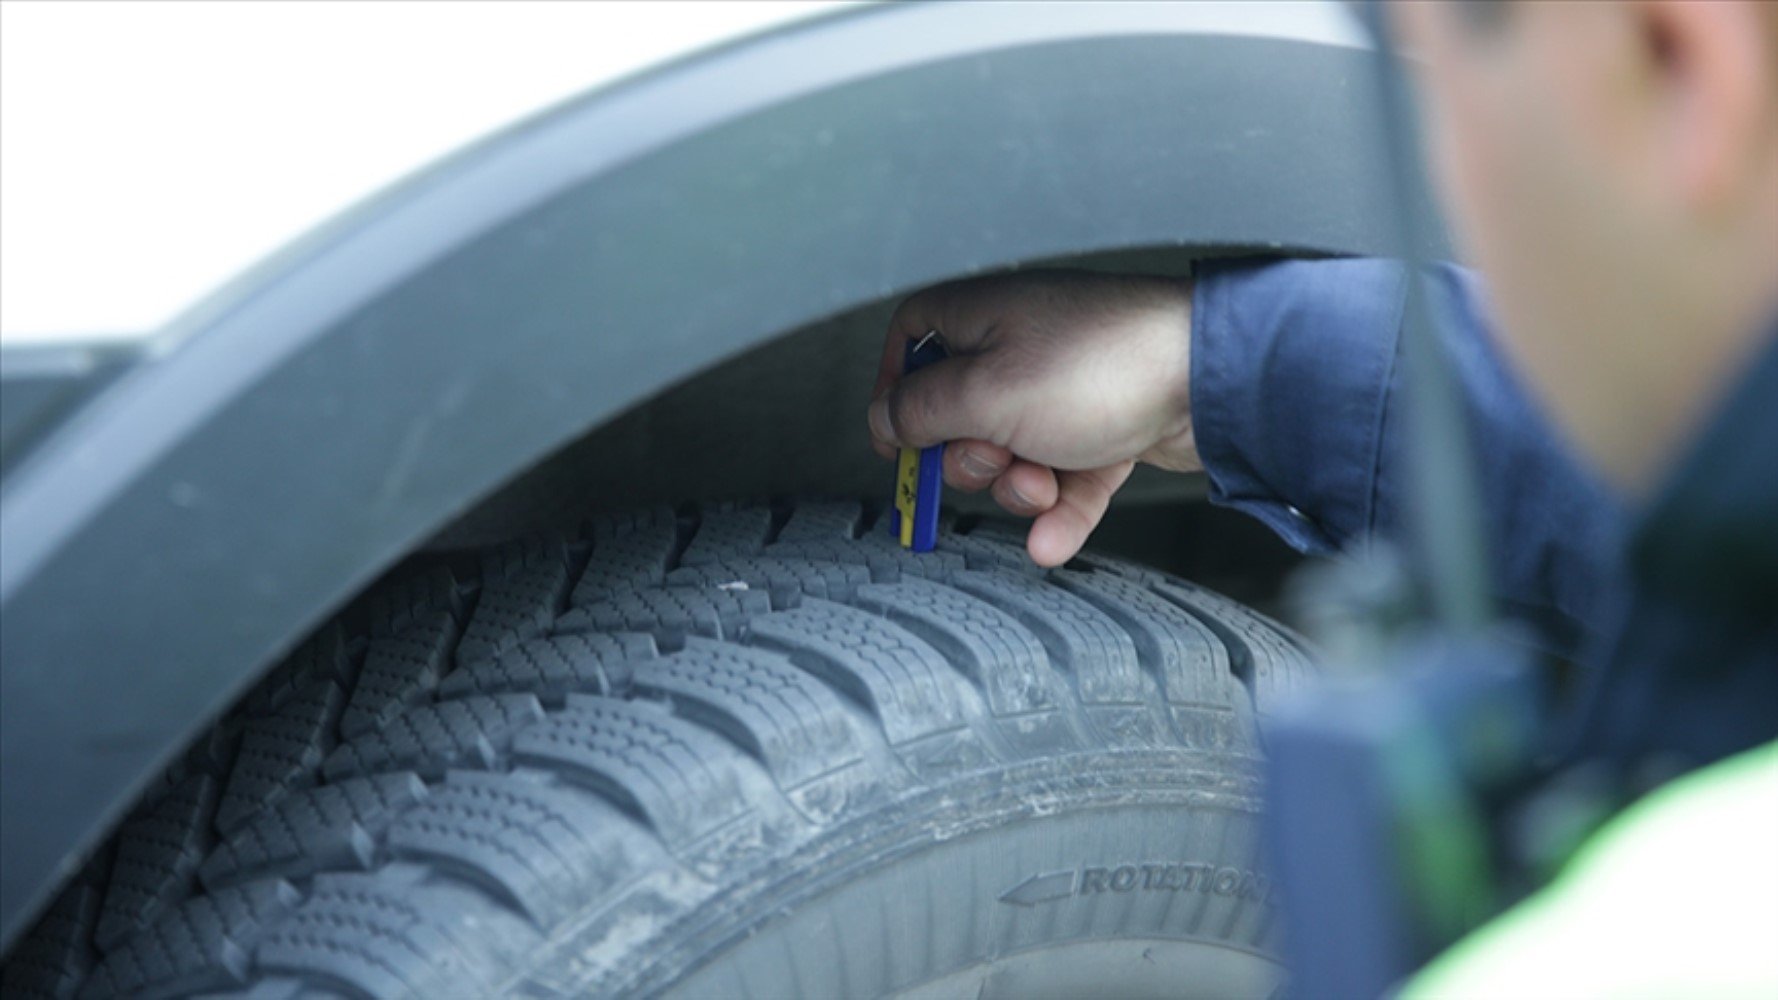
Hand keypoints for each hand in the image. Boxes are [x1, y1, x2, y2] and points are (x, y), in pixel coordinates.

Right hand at [868, 270, 1199, 566]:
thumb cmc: (1102, 365)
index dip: (896, 392)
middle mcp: (1021, 345)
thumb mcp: (984, 394)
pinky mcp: (1108, 425)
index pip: (912, 342)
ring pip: (1014, 454)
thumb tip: (882, 418)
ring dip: (1020, 488)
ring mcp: (1067, 387)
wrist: (1212, 377)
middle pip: (960, 414)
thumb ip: (921, 410)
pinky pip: (1068, 476)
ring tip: (1045, 486)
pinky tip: (1052, 543)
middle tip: (993, 461)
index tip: (897, 440)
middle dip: (971, 458)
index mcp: (980, 317)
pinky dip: (1060, 509)